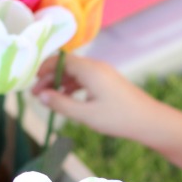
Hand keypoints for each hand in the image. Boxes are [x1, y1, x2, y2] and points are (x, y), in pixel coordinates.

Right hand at [32, 53, 156, 140]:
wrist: (148, 121)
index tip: (32, 83)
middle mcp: (96, 67)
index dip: (44, 69)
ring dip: (60, 83)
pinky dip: (72, 86)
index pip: (61, 60)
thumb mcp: (86, 114)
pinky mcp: (108, 82)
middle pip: (67, 65)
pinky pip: (85, 78)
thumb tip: (40, 96)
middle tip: (36, 94)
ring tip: (48, 98)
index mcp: (90, 70)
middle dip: (50, 77)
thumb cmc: (118, 118)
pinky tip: (67, 99)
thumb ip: (61, 104)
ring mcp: (103, 73)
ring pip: (75, 72)